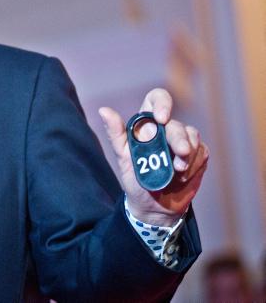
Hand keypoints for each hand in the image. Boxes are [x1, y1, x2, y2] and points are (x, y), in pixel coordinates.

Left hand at [98, 88, 208, 225]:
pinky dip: (194, 165)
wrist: (154, 207)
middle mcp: (166, 129)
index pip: (156, 99)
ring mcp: (183, 141)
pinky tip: (183, 176)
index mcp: (147, 124)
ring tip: (178, 171)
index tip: (162, 119)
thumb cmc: (136, 179)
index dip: (162, 103)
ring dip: (188, 154)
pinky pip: (202, 152)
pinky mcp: (197, 155)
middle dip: (179, 139)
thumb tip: (103, 110)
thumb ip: (115, 133)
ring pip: (192, 136)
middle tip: (180, 154)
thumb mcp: (123, 157)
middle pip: (177, 124)